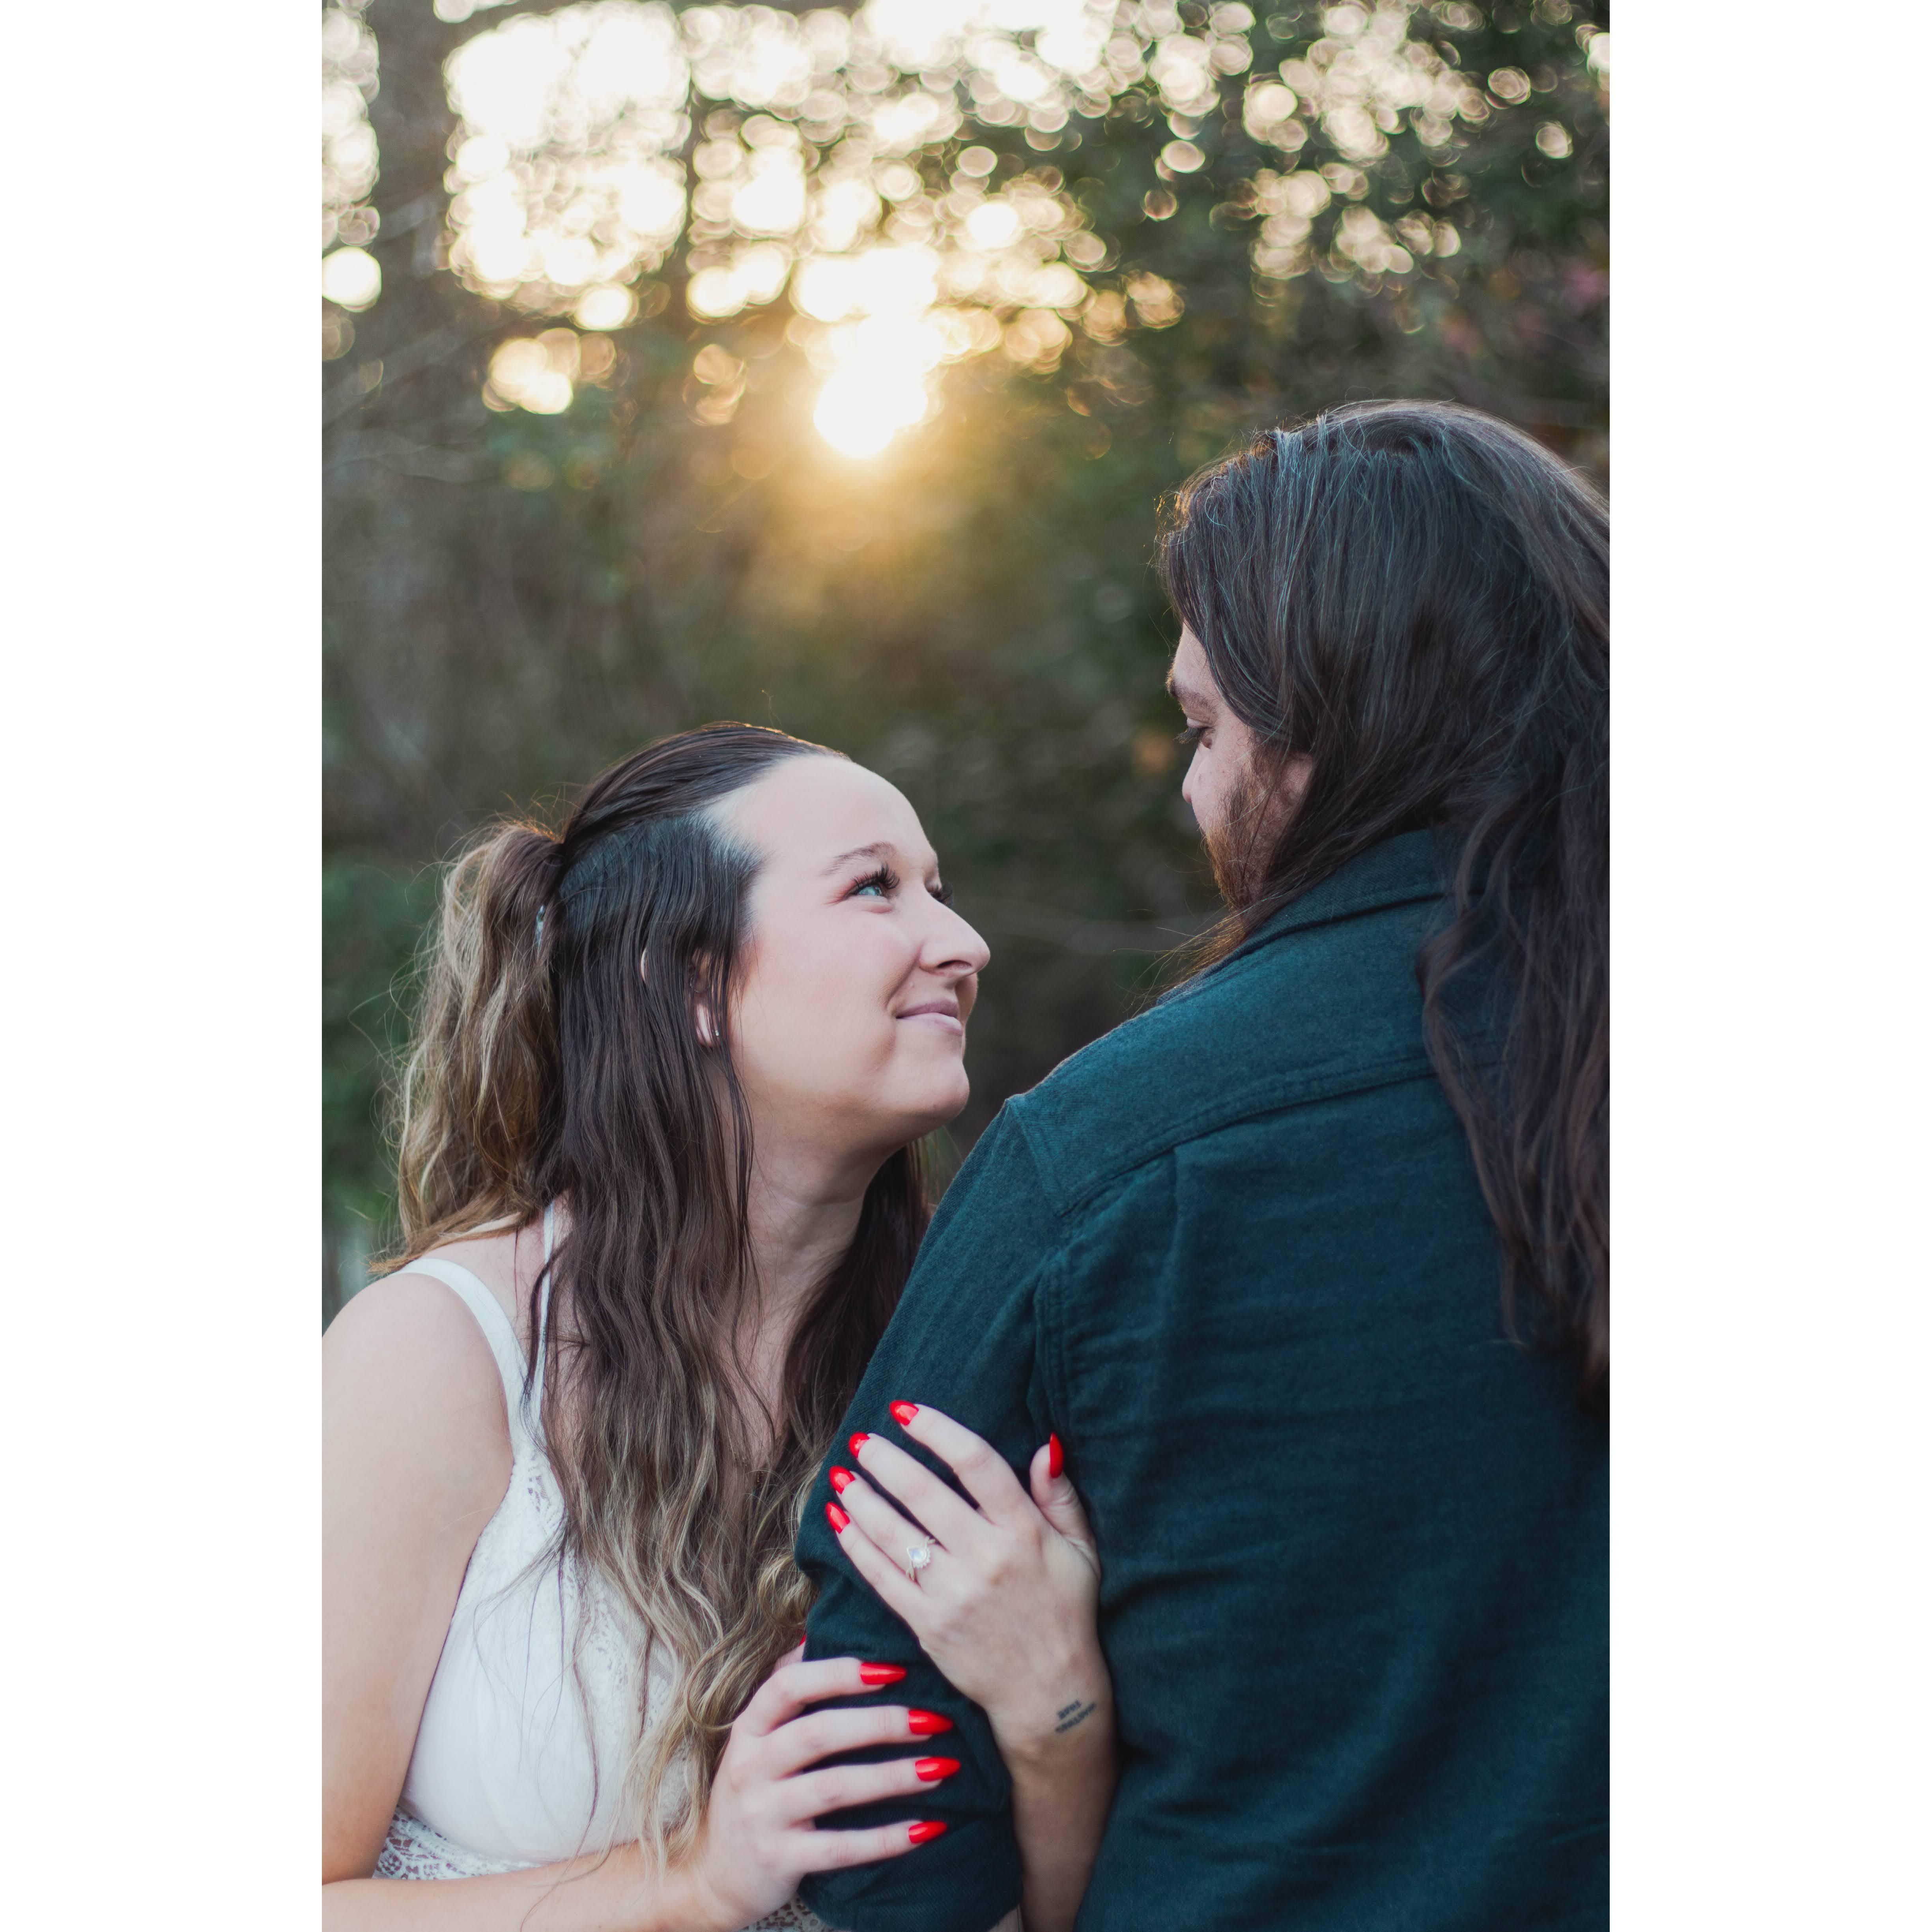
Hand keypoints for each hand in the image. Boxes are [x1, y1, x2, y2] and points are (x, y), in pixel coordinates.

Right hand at [682, 1648, 958, 1930]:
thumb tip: (816, 1634)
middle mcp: (750, 1767)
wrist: (715, 1875)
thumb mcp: (757, 1738)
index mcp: (750, 1729)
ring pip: (834, 1788)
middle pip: (818, 1733)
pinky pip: (841, 1848)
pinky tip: (927, 1828)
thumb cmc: (753, 1790)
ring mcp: (762, 1815)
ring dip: (894, 1776)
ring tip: (942, 1767)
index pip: (788, 1686)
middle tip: (935, 1718)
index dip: (839, 1674)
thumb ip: (784, 1689)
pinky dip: (887, 1839)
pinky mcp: (779, 1860)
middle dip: (881, 1723)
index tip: (893, 1669)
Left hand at [825, 1405, 1108, 1761]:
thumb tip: (1045, 1443)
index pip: (975, 1463)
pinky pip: (881, 1578)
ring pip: (893, 1533)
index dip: (937, 1430)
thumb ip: (1059, 1496)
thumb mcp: (1081, 1551)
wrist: (1051, 1695)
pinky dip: (855, 1546)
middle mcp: (985, 1558)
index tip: (907, 1410)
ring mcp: (952, 1594)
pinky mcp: (928, 1625)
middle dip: (885, 1460)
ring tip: (842, 1473)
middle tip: (863, 1438)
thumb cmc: (1068, 1613)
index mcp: (1022, 1532)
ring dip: (861, 1498)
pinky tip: (840, 1521)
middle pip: (923, 1492)